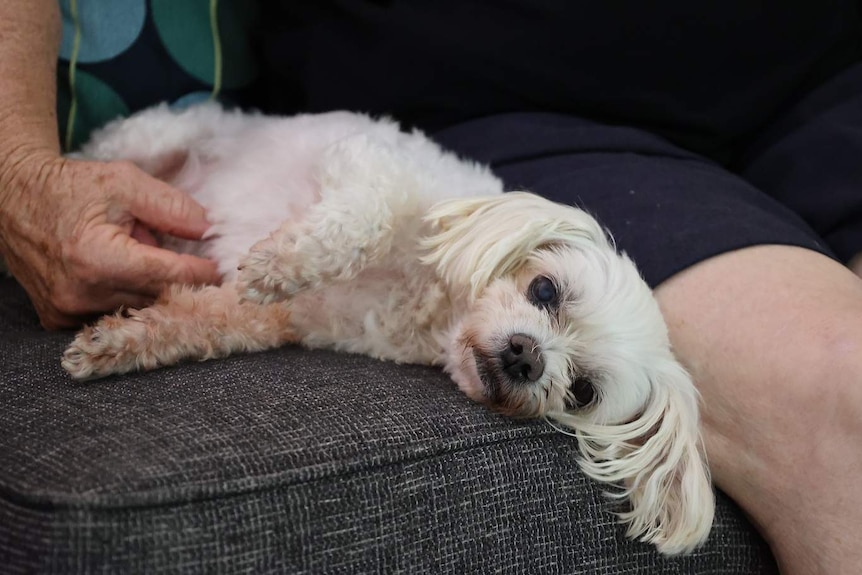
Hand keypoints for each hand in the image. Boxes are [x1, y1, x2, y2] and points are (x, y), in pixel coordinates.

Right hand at [0, 153, 220, 328]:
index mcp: (98, 258)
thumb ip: (172, 208)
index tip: (224, 268)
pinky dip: (126, 297)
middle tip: (192, 260)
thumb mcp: (125, 183)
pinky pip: (111, 315)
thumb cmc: (70, 187)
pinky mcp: (58, 319)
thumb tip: (208, 231)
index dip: (202, 271)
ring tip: (141, 256)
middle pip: (156, 298)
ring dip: (149, 288)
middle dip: (178, 279)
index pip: (169, 276)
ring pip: (137, 310)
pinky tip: (122, 274)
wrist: (11, 198)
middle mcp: (81, 293)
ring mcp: (68, 311)